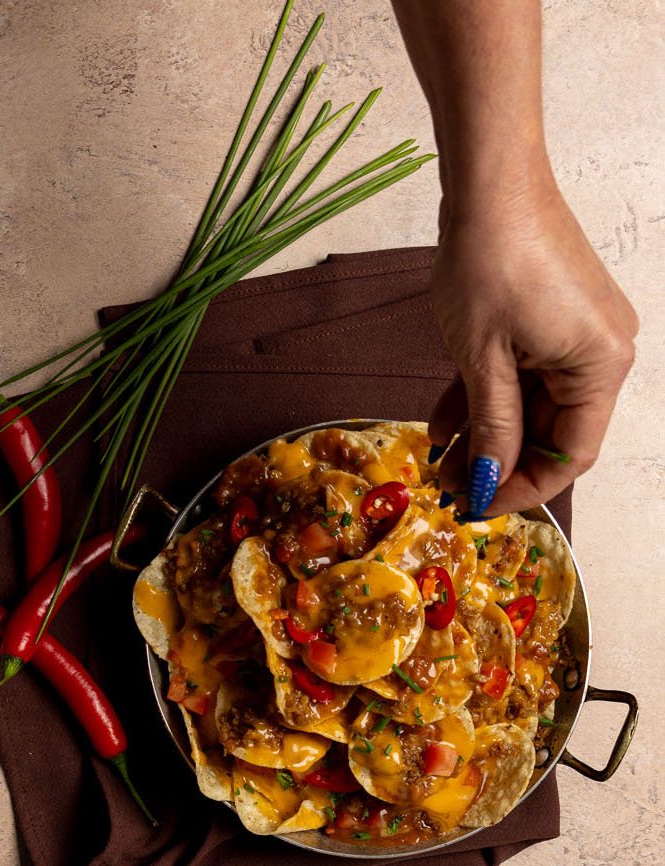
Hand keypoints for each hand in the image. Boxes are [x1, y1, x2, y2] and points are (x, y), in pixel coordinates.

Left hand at [428, 179, 637, 515]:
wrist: (489, 186)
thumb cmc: (490, 263)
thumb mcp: (484, 361)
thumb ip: (492, 427)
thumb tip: (490, 481)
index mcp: (601, 366)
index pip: (571, 453)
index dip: (523, 487)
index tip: (477, 507)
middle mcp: (599, 352)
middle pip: (548, 432)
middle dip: (496, 462)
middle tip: (446, 489)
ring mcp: (574, 335)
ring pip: (527, 406)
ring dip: (483, 435)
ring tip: (437, 465)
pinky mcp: (547, 321)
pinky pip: (517, 375)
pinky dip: (482, 400)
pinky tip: (441, 428)